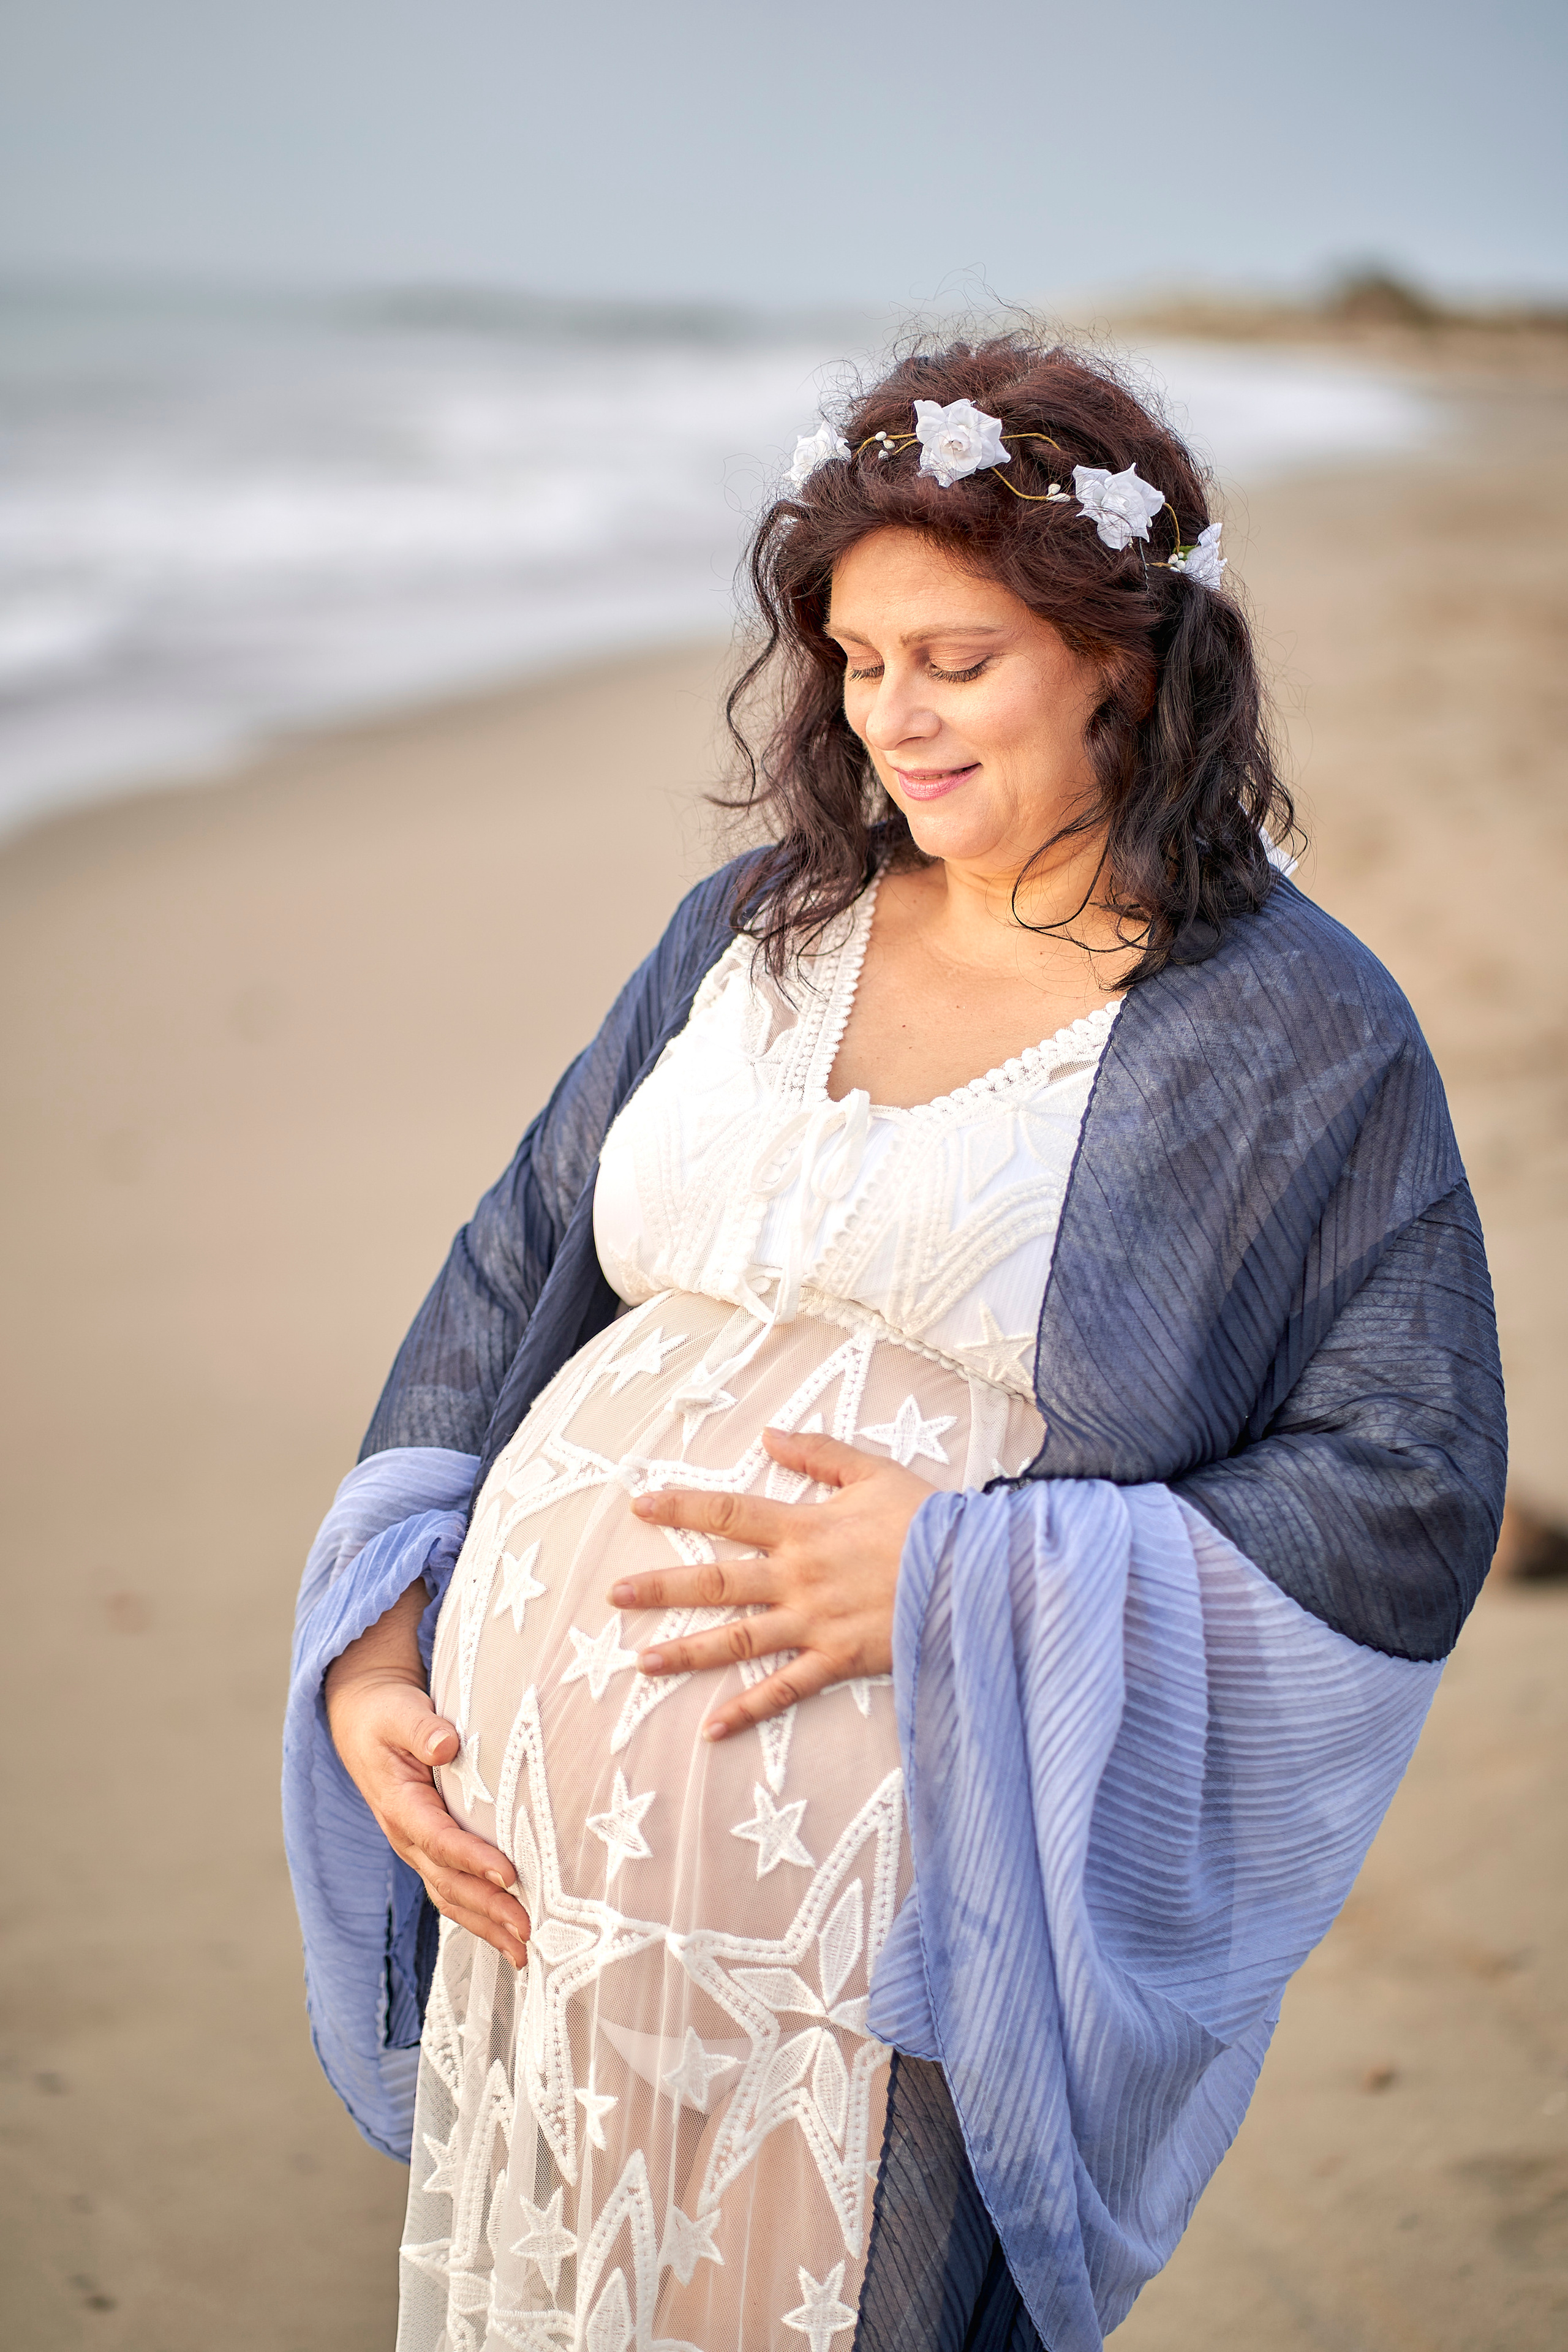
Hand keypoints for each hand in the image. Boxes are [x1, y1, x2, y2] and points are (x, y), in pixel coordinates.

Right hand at [324, 1582, 530, 1969]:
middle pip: (449, 1881)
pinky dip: (479, 1916)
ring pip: (451, 1896)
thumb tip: (445, 1743)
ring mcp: (416, 1848)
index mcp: (399, 1803)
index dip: (473, 1859)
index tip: (510, 1875)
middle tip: (528, 1931)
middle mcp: (406, 1835)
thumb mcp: (399, 1712)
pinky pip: (453, 1890)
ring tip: (524, 1952)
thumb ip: (422, 1727)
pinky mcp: (428, 1850)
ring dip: (486, 1926)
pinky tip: (506, 1936)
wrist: (362, 1721)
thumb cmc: (386, 1715)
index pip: (439, 1838)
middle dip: (488, 1909)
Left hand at [612, 1427, 931, 1737]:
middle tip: (614, 1596)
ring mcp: (814, 1623)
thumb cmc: (926, 1520)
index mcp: (804, 1527)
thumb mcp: (873, 1472)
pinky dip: (747, 1710)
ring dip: (688, 1652)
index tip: (639, 1506)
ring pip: (738, 1640)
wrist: (975, 1574)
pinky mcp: (837, 1661)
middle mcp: (798, 1577)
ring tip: (641, 1663)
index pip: (728, 1513)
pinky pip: (784, 1689)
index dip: (682, 1508)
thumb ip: (819, 1453)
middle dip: (663, 1589)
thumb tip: (770, 1435)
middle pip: (717, 1582)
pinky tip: (711, 1727)